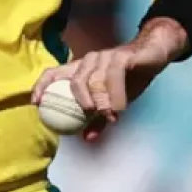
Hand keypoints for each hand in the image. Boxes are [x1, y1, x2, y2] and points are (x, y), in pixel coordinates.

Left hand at [31, 18, 185, 139]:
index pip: (54, 73)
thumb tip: (87, 137)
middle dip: (79, 100)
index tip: (36, 103)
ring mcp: (104, 57)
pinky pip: (114, 77)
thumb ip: (98, 117)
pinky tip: (118, 108)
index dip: (41, 87)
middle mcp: (89, 61)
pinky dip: (115, 95)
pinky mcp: (121, 57)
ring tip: (110, 115)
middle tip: (89, 113)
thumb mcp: (113, 100)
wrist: (154, 54)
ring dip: (101, 101)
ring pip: (94, 81)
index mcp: (81, 69)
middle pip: (74, 80)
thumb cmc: (130, 76)